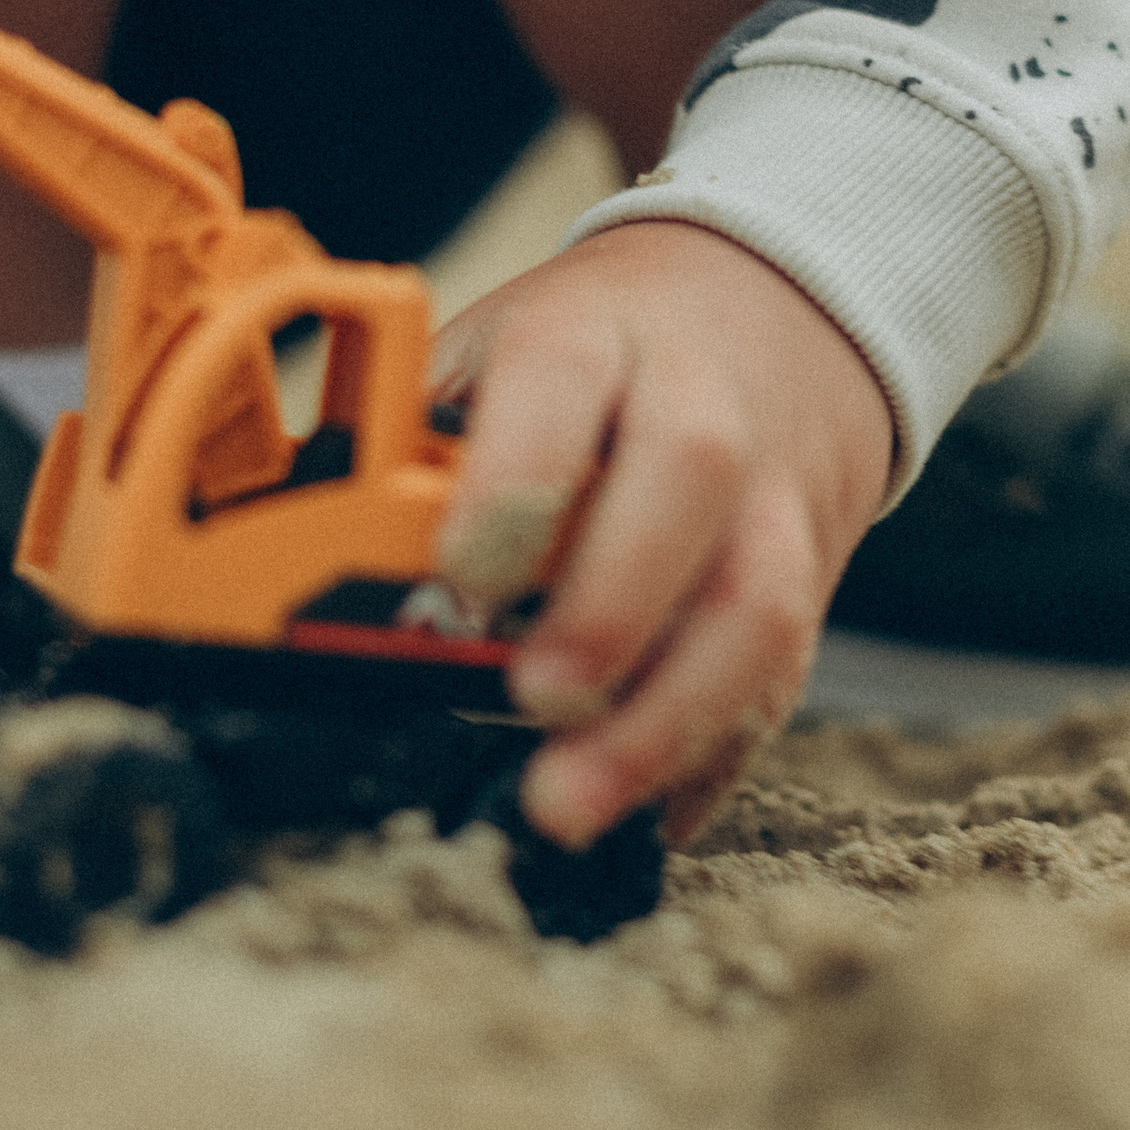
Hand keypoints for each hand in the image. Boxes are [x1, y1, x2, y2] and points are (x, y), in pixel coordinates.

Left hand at [429, 220, 891, 848]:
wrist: (777, 313)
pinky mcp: (812, 579)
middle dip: (610, 604)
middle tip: (531, 697)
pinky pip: (783, 677)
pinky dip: (717, 757)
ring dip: (665, 718)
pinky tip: (652, 816)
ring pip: (755, 605)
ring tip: (570, 804)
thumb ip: (423, 432)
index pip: (562, 376)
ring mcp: (771, 496)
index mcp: (597, 332)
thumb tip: (317, 544)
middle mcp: (701, 404)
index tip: (461, 575)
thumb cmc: (606, 347)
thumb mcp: (505, 341)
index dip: (516, 479)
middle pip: (686, 482)